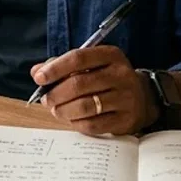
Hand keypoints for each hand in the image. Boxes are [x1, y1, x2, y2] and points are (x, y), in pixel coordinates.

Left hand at [30, 46, 158, 135]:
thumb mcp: (91, 65)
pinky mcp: (126, 120)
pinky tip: (72, 119)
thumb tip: (37, 72)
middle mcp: (121, 74)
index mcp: (111, 55)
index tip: (39, 78)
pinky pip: (93, 124)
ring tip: (56, 110)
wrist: (143, 98)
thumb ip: (62, 66)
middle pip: (79, 84)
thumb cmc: (108, 79)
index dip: (55, 68)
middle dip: (56, 94)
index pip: (78, 58)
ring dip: (63, 110)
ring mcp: (126, 98)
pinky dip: (76, 123)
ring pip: (84, 106)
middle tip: (46, 100)